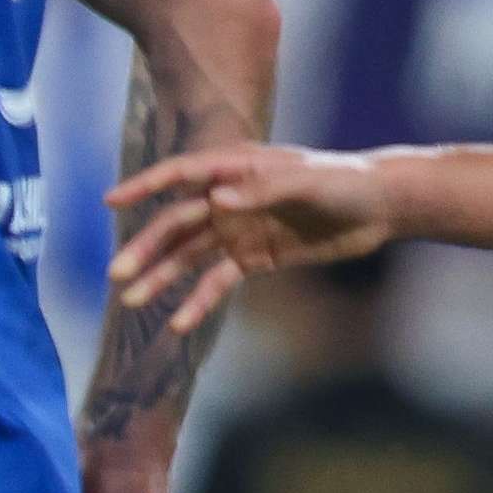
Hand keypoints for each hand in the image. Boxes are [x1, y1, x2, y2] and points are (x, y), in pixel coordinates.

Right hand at [103, 141, 397, 329]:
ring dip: (161, 277)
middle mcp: (230, 199)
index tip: (111, 203)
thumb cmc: (345, 182)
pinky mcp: (254, 257)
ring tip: (132, 300)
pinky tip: (178, 323)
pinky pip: (217, 281)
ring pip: (189, 256)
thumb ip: (260, 190)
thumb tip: (215, 201)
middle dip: (146, 249)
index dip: (145, 187)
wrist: (380, 208)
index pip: (181, 175)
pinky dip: (198, 301)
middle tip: (117, 275)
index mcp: (237, 169)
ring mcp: (239, 229)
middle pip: (177, 224)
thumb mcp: (306, 182)